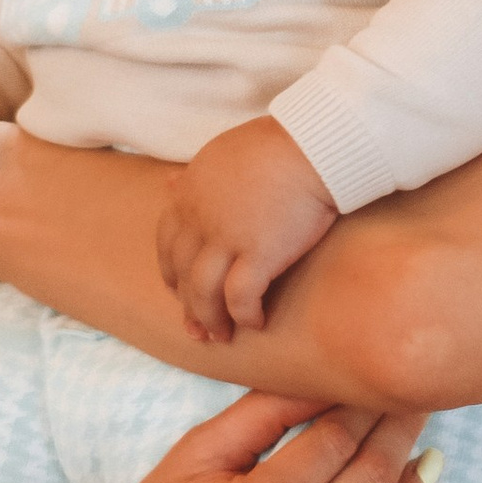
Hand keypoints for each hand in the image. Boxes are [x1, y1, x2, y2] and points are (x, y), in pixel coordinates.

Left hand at [157, 117, 339, 344]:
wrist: (314, 145)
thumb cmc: (277, 145)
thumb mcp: (220, 154)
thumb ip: (193, 177)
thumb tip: (168, 184)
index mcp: (190, 194)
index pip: (167, 243)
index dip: (171, 272)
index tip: (180, 291)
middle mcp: (201, 219)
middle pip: (182, 273)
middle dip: (187, 305)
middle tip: (197, 328)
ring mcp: (228, 238)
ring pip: (203, 292)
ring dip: (210, 320)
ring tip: (222, 337)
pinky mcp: (259, 254)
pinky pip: (241, 297)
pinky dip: (244, 315)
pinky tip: (256, 323)